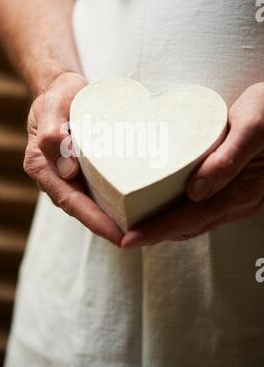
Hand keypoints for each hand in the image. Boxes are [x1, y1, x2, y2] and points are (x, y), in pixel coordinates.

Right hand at [24, 72, 122, 245]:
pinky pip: (96, 190)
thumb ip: (53, 135)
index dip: (93, 220)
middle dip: (106, 227)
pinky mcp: (82, 170)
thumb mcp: (52, 107)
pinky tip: (134, 207)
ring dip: (111, 219)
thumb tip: (68, 171)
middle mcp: (54, 176)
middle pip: (81, 209)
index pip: (69, 201)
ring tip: (140, 231)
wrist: (61, 89)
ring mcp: (68, 176)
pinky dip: (113, 201)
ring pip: (89, 203)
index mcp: (41, 166)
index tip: (117, 234)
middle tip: (136, 240)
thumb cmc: (57, 97)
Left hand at [121, 83, 263, 247]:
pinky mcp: (228, 188)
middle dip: (151, 233)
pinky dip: (171, 211)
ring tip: (128, 221)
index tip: (127, 239)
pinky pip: (195, 208)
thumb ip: (228, 159)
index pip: (191, 219)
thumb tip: (195, 191)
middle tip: (117, 231)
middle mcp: (237, 201)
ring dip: (160, 225)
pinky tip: (153, 201)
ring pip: (190, 220)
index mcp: (242, 192)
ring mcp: (233, 197)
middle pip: (187, 226)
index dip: (157, 230)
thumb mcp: (252, 128)